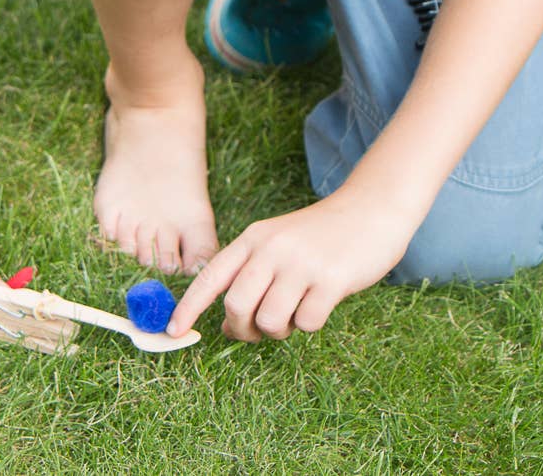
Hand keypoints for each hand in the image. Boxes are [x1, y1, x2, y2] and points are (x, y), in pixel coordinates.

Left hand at [168, 187, 413, 340]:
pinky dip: (310, 323)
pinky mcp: (331, 279)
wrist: (369, 210)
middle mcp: (271, 249)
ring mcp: (301, 264)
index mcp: (252, 239)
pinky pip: (307, 323)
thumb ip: (250, 277)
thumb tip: (227, 325)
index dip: (188, 307)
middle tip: (258, 330)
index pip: (210, 276)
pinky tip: (320, 303)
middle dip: (242, 328)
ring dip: (279, 330)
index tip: (173, 331)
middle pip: (236, 305)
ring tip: (294, 312)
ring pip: (269, 320)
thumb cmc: (318, 236)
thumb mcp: (276, 244)